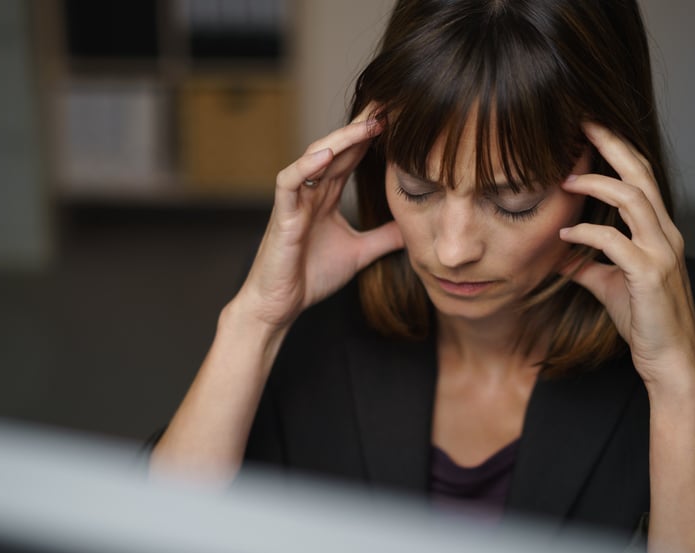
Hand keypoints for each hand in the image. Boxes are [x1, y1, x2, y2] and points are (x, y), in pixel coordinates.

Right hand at [235, 105, 403, 332]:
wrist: (280, 305)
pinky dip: (305, 165)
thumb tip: (413, 227)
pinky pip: (289, 182)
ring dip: (341, 139)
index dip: (372, 137)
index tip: (400, 118)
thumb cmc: (310, 277)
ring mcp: (295, 200)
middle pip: (337, 148)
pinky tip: (326, 154)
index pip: (351, 157)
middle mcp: (310, 191)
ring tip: (367, 123)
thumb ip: (383, 237)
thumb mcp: (359, 252)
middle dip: (361, 127)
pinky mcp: (282, 215)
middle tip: (389, 106)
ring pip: (315, 157)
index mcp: (326, 196)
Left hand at [559, 123, 694, 390]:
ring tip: (565, 181)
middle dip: (612, 146)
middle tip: (582, 125)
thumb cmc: (644, 322)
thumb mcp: (610, 286)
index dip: (618, 151)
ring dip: (597, 184)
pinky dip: (588, 233)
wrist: (670, 360)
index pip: (642, 178)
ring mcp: (662, 252)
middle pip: (642, 174)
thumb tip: (559, 253)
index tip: (590, 131)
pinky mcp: (650, 275)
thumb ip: (587, 265)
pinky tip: (565, 234)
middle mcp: (666, 235)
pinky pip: (617, 241)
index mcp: (660, 232)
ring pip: (634, 199)